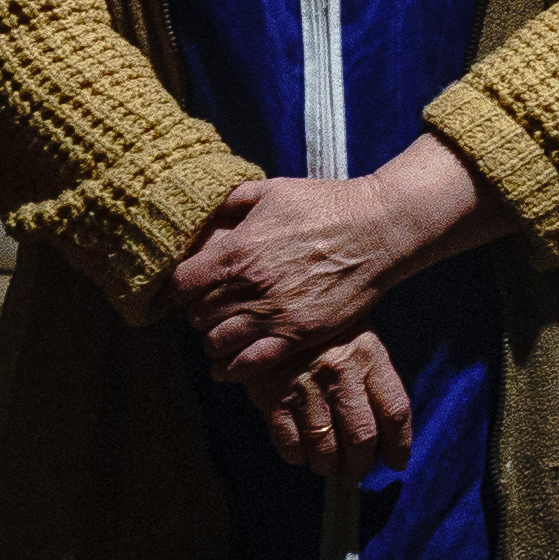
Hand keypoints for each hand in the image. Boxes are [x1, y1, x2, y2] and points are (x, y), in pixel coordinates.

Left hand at [170, 140, 496, 389]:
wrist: (377, 229)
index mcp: (237, 250)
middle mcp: (249, 286)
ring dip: (214, 341)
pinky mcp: (299, 335)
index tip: (190, 288)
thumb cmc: (326, 205)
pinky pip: (251, 364)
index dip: (180, 288)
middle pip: (197, 316)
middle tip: (208, 311)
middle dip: (198, 314)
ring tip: (222, 336)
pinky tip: (229, 367)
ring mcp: (274, 314)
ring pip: (218, 343)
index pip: (181, 284)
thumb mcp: (272, 190)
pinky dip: (233, 369)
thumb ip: (233, 202)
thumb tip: (209, 214)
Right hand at [262, 334, 413, 475]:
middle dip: (360, 465)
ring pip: (324, 446)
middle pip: (362, 437)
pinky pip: (289, 442)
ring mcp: (306, 385)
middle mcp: (340, 372)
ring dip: (326, 464)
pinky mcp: (273, 395)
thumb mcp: (361, 345)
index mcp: (369, 357)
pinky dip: (296, 455)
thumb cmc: (327, 335)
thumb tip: (385, 441)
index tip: (396, 462)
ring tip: (325, 464)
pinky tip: (300, 451)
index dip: (399, 446)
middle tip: (354, 471)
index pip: (395, 412)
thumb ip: (375, 387)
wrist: (276, 314)